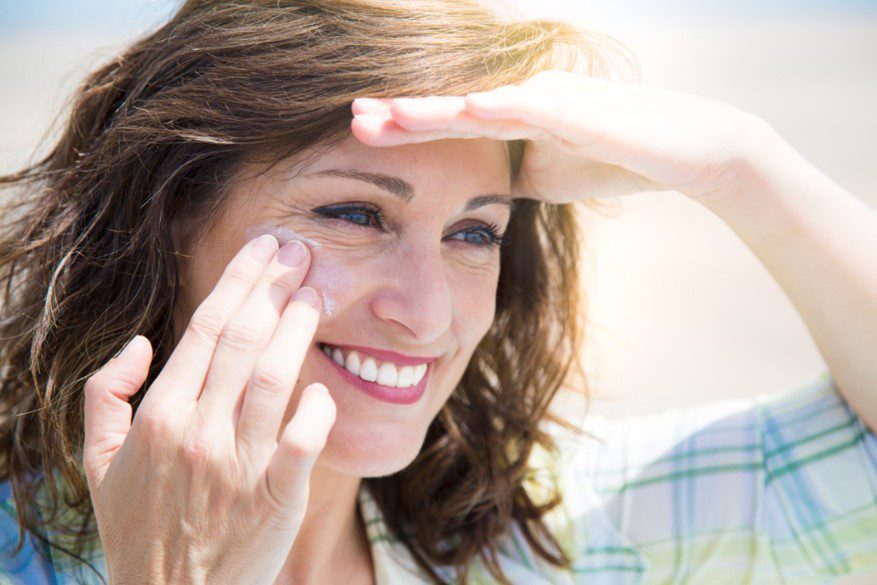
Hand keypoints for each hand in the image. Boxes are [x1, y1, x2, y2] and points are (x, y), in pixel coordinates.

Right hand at [83, 235, 334, 584]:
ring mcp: (239, 466)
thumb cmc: (139, 526)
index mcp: (159, 416)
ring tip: (319, 292)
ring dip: (299, 329)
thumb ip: (104, 395)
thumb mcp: (97, 463)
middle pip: (244, 340)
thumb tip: (139, 342)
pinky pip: (304, 441)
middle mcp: (199, 433)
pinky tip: (323, 384)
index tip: (266, 249)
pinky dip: (317, 408)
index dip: (239, 282)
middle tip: (303, 251)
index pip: (205, 329)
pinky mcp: (276, 498)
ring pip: (275, 378)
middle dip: (276, 288)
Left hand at [349, 69, 773, 203]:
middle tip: (349, 117)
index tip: (359, 133)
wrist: (687, 153)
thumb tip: (481, 196)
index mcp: (513, 112)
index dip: (404, 126)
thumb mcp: (548, 174)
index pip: (448, 120)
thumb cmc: (617, 159)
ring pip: (474, 103)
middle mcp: (521, 97)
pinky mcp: (574, 107)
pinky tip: (458, 112)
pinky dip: (490, 111)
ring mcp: (546, 98)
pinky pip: (524, 109)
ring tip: (381, 116)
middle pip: (449, 106)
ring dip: (428, 110)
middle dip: (399, 115)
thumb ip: (512, 175)